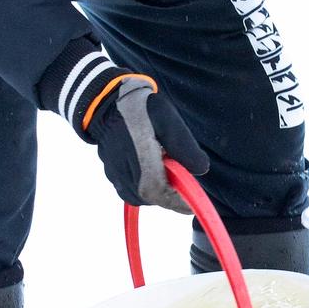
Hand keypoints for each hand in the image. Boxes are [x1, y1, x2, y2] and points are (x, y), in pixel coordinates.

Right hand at [82, 74, 210, 211]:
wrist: (107, 101)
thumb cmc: (141, 109)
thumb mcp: (168, 121)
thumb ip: (184, 147)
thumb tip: (201, 170)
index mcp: (142, 163)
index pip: (162, 195)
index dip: (180, 203)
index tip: (193, 205)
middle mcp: (126, 175)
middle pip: (153, 198)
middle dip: (170, 196)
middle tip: (182, 180)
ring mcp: (116, 176)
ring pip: (142, 196)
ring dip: (158, 190)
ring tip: (165, 168)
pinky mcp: (112, 174)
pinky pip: (131, 190)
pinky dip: (145, 186)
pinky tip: (150, 168)